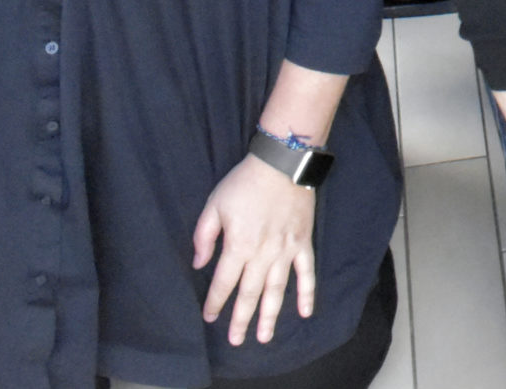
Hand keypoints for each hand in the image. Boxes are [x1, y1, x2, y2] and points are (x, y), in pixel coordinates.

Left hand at [193, 154, 317, 345]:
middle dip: (240, 319)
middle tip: (236, 341)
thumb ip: (204, 236)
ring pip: (277, 290)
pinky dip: (307, 294)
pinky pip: (306, 273)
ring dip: (270, 316)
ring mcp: (286, 251)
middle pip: (249, 294)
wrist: (283, 163)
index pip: (224, 282)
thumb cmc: (245, 183)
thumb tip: (199, 264)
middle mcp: (262, 254)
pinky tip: (304, 313)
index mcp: (238, 245)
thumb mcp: (214, 205)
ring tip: (264, 337)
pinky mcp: (302, 243)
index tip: (208, 316)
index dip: (215, 301)